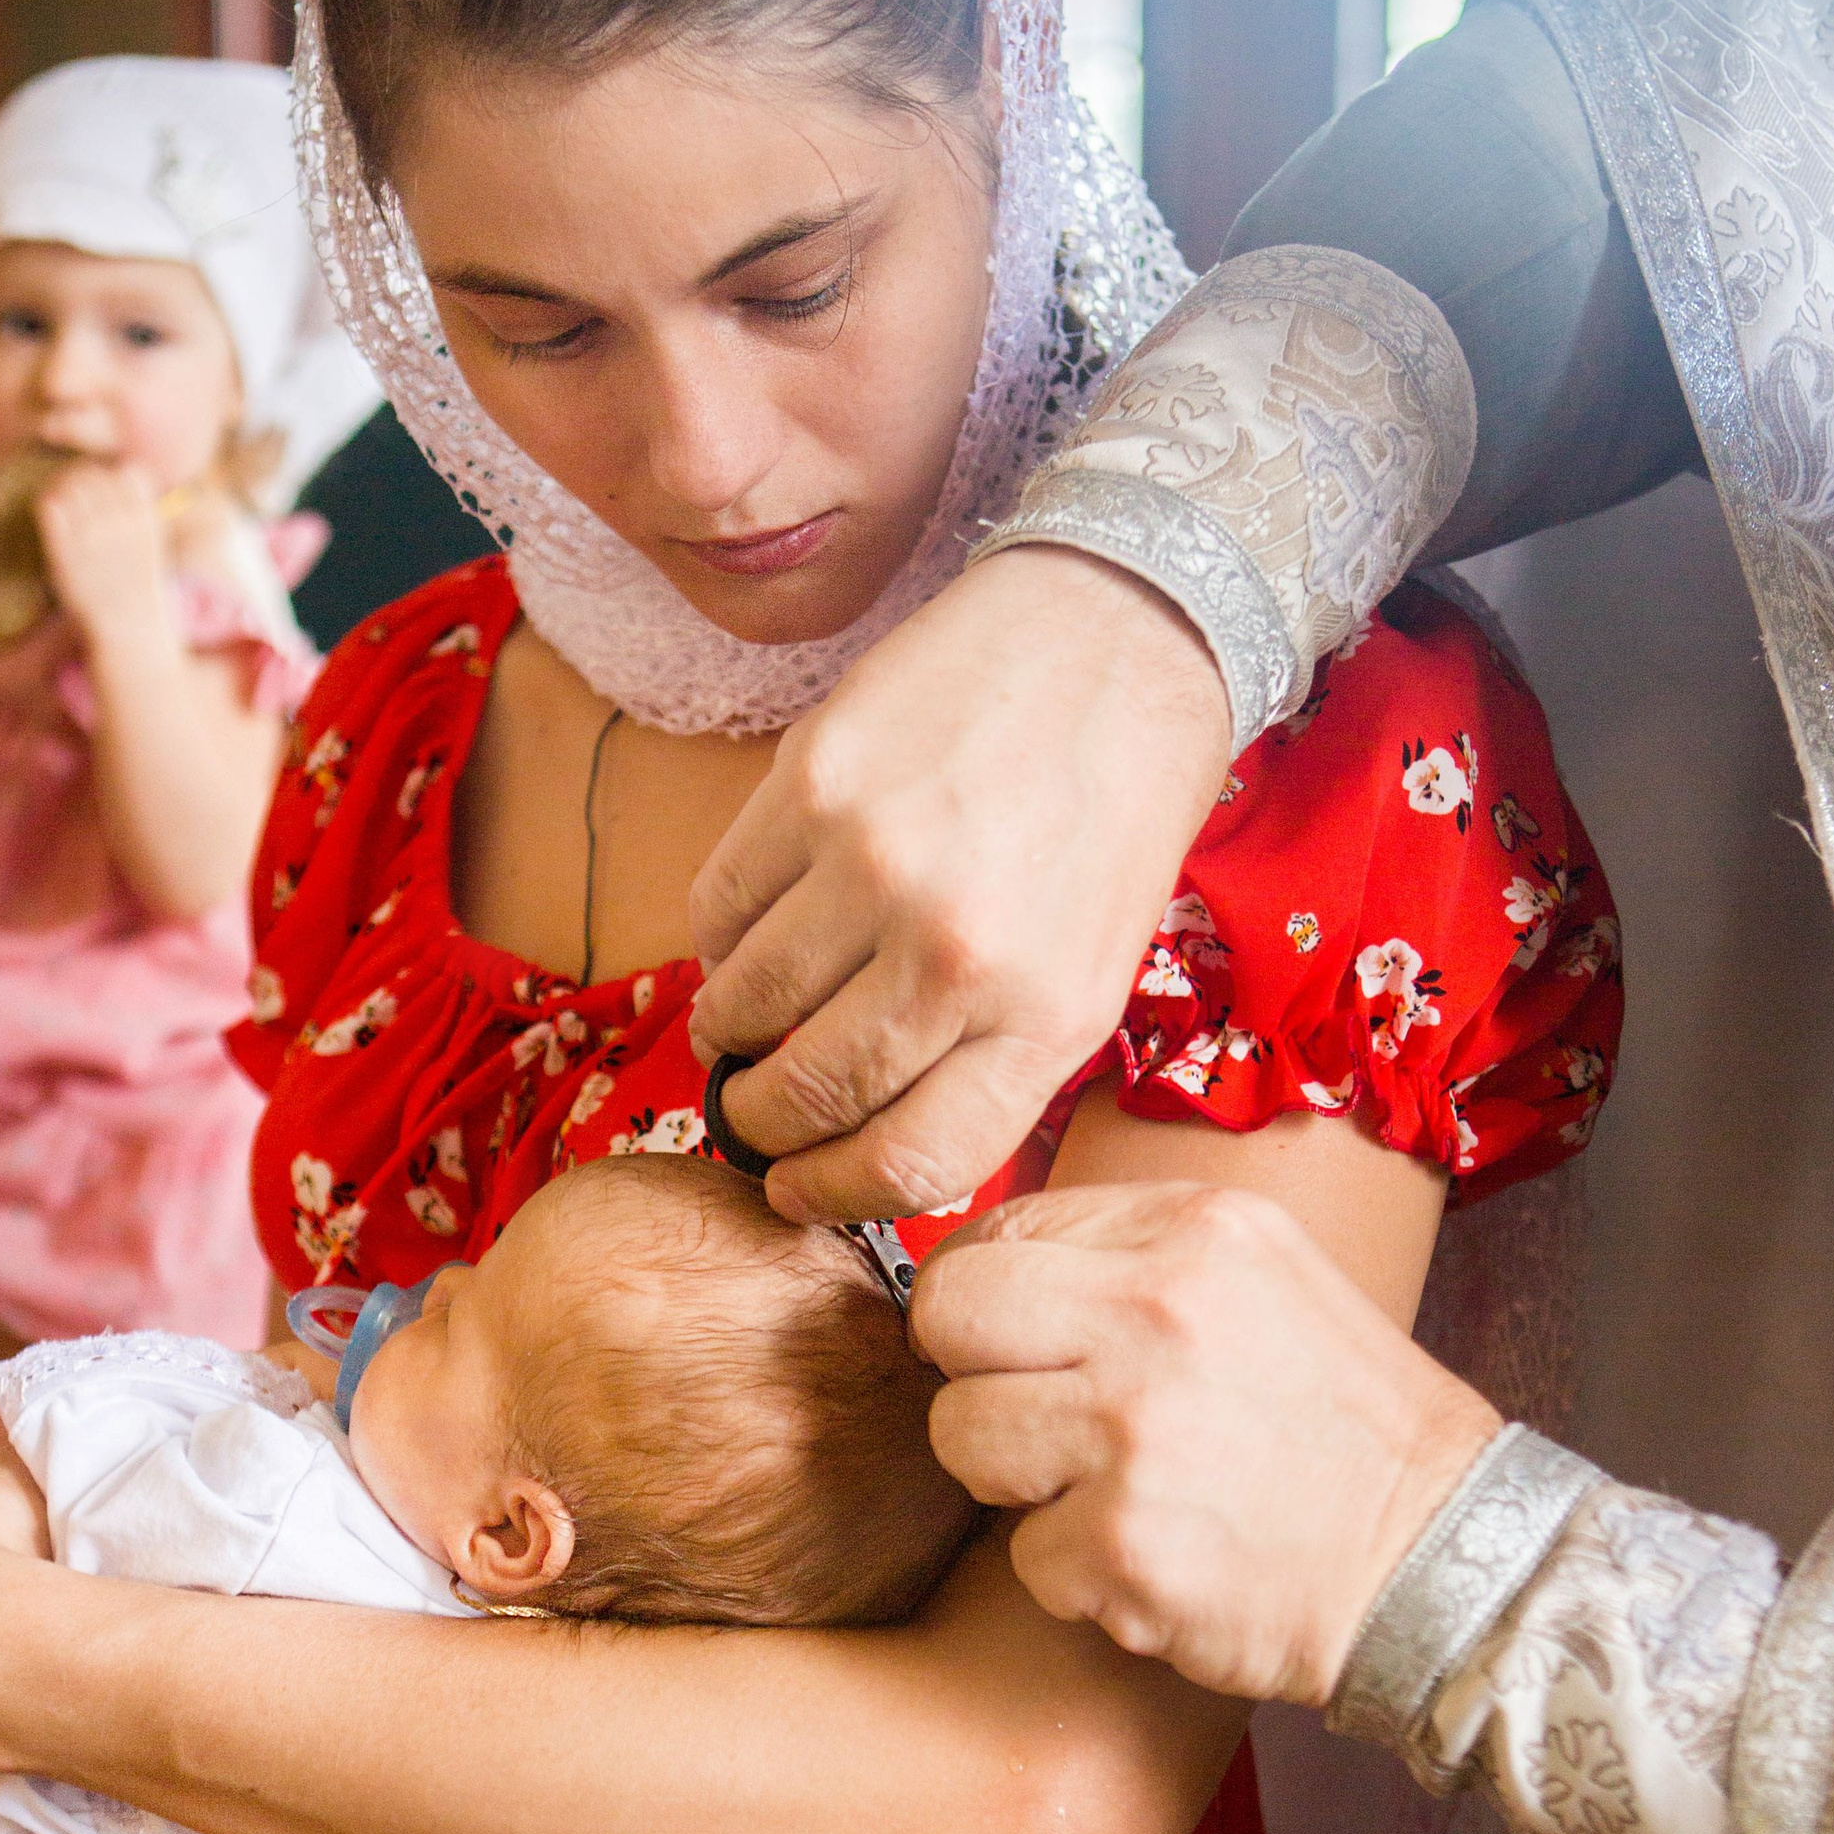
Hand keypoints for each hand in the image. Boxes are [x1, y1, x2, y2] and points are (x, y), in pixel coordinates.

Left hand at [34, 456, 170, 647]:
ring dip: (63, 488)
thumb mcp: (151, 541)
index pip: (124, 473)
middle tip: (76, 497)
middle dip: (82, 480)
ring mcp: (90, 536)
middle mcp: (118, 523)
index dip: (111, 476)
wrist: (128, 627)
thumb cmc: (137, 587)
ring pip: (69, 486)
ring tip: (64, 504)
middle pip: (91, 476)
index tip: (103, 490)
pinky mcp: (64, 552)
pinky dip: (49, 503)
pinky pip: (49, 507)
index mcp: (144, 519)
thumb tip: (129, 469)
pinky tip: (53, 514)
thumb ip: (139, 506)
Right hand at [687, 547, 1230, 1221]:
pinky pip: (717, 909)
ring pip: (743, 1007)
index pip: (907, 1164)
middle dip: (763, 1124)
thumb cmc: (1109, 818)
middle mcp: (958, 951)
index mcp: (1045, 1018)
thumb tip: (868, 1151)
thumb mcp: (1091, 974)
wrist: (1116, 639)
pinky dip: (721, 941)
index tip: (797, 1188)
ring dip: (730, 1031)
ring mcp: (874, 865)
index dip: (833, 1193)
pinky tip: (754, 932)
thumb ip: (990, 1068)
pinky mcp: (810, 784)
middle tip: (753, 1112)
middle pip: (811, 1099)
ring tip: (747, 1019)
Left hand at [911, 1182, 1501, 1704]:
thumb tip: (982, 1266)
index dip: (990, 1298)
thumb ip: (1131, 1254)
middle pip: (947, 1313)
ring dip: (1019, 1481)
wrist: (1442, 1561)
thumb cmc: (1343, 1424)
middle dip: (973, 1372)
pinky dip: (1078, 1574)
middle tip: (1039, 1417)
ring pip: (960, 1436)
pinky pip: (1022, 1554)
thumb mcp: (1261, 1275)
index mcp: (1192, 1228)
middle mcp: (1155, 1313)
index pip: (998, 1228)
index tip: (1022, 1343)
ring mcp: (1133, 1431)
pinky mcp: (1122, 1543)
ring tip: (1116, 1491)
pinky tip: (1159, 1557)